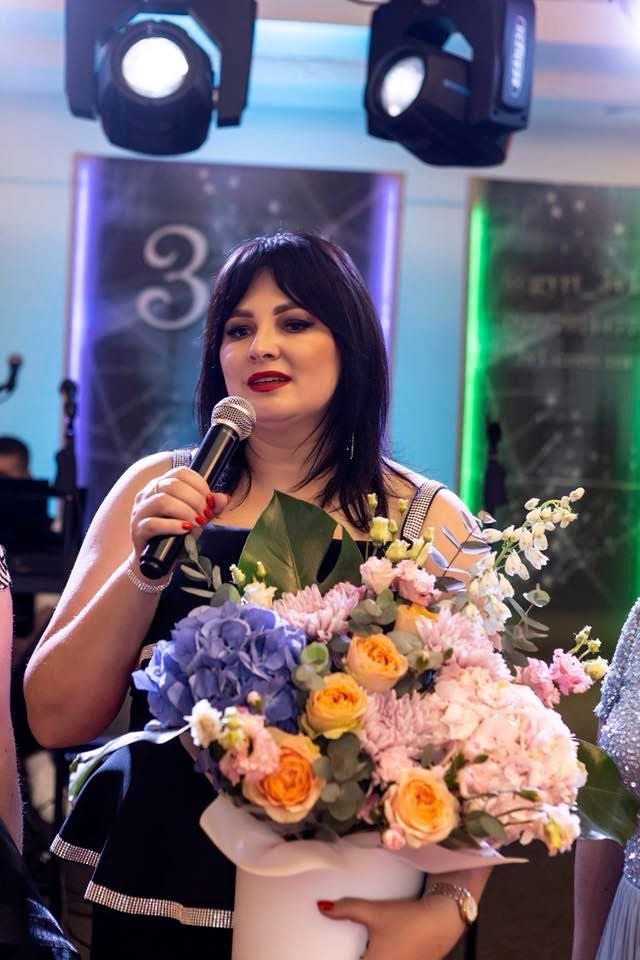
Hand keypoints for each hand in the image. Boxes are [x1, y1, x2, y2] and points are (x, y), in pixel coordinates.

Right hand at [130, 466, 228, 557]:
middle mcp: (148, 494)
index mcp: (162, 485)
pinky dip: (172, 526)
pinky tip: (185, 530)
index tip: (210, 501)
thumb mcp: (197, 518)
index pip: (181, 473)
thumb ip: (210, 507)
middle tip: (205, 515)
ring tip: (197, 523)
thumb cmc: (177, 535)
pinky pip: (153, 523)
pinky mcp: (137, 531)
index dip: (199, 484)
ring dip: (185, 511)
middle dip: (195, 500)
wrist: (157, 561)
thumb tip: (223, 498)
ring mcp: (140, 512)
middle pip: (173, 485)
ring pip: (162, 501)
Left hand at [319, 895, 466, 959]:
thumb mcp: (374, 912)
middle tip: (347, 946)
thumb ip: (346, 910)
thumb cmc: (407, 919)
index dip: (338, 958)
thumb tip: (321, 907)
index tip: (323, 954)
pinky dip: (377, 957)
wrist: (440, 921)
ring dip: (367, 956)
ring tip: (361, 947)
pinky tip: (376, 949)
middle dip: (354, 954)